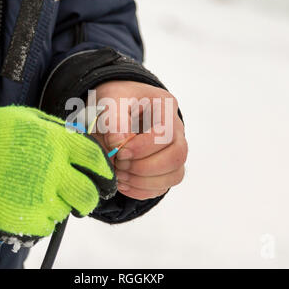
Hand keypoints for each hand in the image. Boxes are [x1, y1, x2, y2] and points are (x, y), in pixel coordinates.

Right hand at [0, 106, 115, 240]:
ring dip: (59, 204)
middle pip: (89, 194)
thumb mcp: (31, 119)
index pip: (96, 160)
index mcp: (59, 143)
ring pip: (67, 210)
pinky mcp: (27, 218)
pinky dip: (41, 218)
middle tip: (82, 196)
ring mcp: (41, 196)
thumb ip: (59, 132)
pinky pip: (47, 225)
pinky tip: (27, 204)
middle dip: (89, 198)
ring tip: (39, 193)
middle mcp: (55, 170)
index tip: (105, 177)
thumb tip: (80, 142)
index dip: (104, 171)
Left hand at [92, 81, 186, 200]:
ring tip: (119, 174)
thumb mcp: (110, 98)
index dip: (143, 148)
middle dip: (145, 167)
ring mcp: (173, 150)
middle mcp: (176, 129)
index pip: (166, 134)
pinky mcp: (165, 169)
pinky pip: (163, 187)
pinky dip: (141, 190)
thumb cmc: (115, 99)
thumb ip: (113, 118)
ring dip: (144, 181)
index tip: (120, 151)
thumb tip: (117, 144)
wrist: (115, 107)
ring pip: (174, 175)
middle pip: (177, 156)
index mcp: (165, 107)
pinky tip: (122, 183)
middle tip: (119, 164)